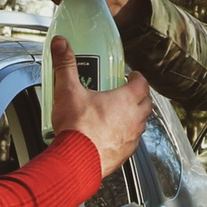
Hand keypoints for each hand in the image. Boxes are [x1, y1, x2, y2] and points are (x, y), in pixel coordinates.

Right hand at [50, 38, 152, 170]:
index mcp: (126, 100)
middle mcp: (134, 119)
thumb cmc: (77, 129)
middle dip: (139, 96)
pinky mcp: (124, 155)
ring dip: (134, 116)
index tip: (132, 75)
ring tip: (120, 114)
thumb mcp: (68, 90)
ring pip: (140, 124)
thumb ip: (65, 65)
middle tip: (127, 92)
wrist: (76, 161)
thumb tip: (61, 44)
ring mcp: (131, 139)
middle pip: (146, 103)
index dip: (138, 78)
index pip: (142, 84)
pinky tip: (112, 136)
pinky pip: (131, 142)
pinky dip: (126, 136)